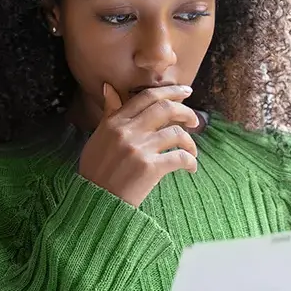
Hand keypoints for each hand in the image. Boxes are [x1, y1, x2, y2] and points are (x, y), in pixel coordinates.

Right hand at [78, 83, 199, 206]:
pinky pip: (179, 157)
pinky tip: (191, 167)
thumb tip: (109, 88)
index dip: (169, 91)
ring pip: (176, 133)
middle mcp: (127, 132)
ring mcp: (139, 149)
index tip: (185, 92)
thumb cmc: (97, 171)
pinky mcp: (149, 168)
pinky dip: (190, 161)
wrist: (96, 203)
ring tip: (191, 150)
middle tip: (194, 120)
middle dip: (186, 111)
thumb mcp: (98, 138)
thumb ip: (108, 114)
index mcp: (114, 122)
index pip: (146, 97)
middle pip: (165, 109)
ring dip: (190, 141)